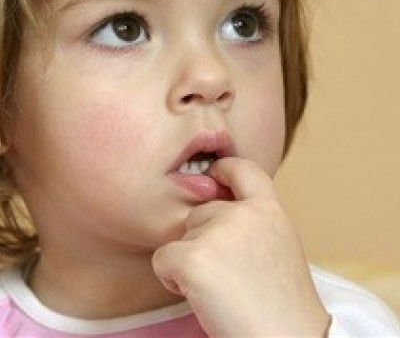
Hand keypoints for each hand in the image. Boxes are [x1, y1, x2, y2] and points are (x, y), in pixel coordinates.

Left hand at [153, 157, 329, 336]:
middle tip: (226, 273)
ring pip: (181, 236)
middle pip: (200, 212)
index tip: (214, 171)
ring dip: (189, 259)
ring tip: (219, 288)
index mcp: (269, 211)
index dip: (225, 168)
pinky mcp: (194, 258)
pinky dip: (172, 278)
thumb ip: (253, 222)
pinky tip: (200, 295)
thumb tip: (217, 208)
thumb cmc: (281, 303)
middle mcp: (244, 214)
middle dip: (202, 237)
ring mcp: (218, 233)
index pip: (244, 170)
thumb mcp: (277, 246)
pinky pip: (163, 259)